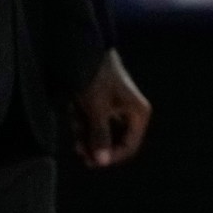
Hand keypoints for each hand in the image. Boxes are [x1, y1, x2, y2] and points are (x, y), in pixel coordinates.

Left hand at [68, 50, 150, 166]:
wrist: (86, 50)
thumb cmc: (97, 78)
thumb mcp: (97, 110)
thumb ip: (100, 136)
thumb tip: (101, 161)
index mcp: (138, 114)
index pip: (129, 146)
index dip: (111, 156)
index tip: (91, 161)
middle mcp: (130, 113)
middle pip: (114, 141)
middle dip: (95, 145)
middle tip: (77, 149)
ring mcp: (116, 109)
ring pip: (101, 132)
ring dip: (85, 133)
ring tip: (74, 123)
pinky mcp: (104, 104)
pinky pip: (94, 122)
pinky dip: (83, 122)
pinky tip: (74, 113)